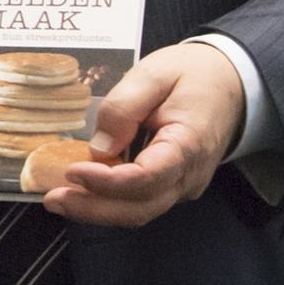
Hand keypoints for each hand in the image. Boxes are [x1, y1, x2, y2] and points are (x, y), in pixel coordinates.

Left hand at [44, 41, 244, 227]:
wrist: (230, 84)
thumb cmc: (193, 75)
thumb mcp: (154, 73)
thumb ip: (124, 107)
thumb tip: (99, 147)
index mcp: (189, 145)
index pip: (146, 178)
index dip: (106, 181)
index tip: (73, 171)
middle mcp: (189, 176)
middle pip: (140, 207)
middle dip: (93, 208)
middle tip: (53, 199)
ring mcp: (183, 184)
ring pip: (139, 211)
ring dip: (98, 210)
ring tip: (59, 198)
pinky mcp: (173, 184)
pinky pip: (142, 201)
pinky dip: (110, 201)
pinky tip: (82, 191)